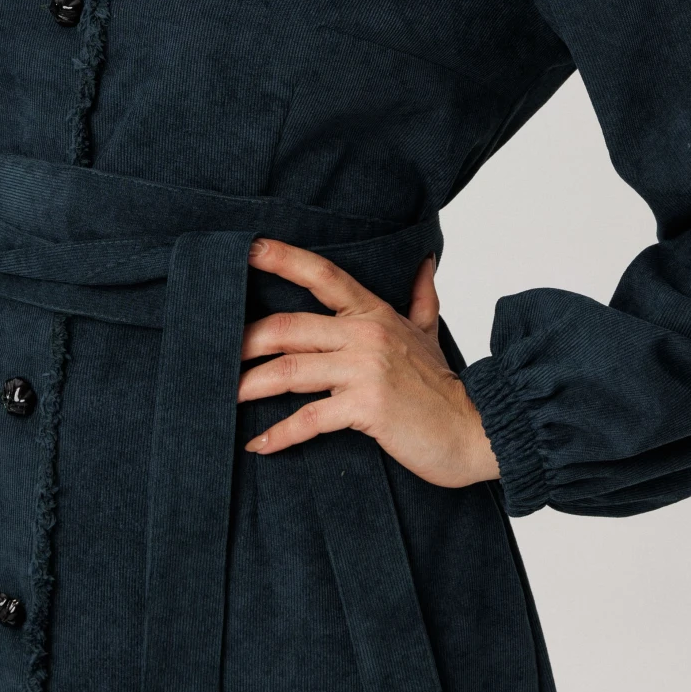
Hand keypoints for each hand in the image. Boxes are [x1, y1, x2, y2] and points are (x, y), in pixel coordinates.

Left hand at [238, 239, 500, 488]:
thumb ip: (421, 298)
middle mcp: (366, 335)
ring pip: (289, 369)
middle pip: (288, 326)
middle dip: (245, 339)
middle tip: (214, 352)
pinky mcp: (365, 408)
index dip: (283, 258)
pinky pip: (309, 418)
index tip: (247, 248)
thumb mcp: (432, 333)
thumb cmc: (445, 387)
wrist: (475, 428)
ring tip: (225, 397)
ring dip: (250, 385)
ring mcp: (365, 370)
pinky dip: (279, 433)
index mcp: (375, 314)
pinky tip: (259, 443)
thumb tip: (424, 261)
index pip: (323, 275)